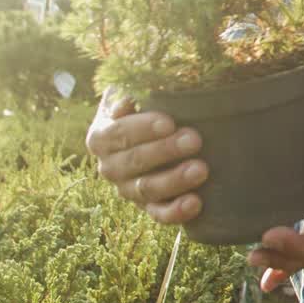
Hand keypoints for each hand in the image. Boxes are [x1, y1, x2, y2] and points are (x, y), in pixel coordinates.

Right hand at [85, 87, 207, 223]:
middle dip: (165, 151)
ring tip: (201, 169)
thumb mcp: (134, 94)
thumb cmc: (146, 107)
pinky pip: (159, 214)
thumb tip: (130, 97)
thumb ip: (132, 88)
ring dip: (174, 180)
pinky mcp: (148, 207)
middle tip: (194, 140)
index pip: (118, 133)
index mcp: (101, 137)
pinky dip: (176, 211)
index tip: (169, 122)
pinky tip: (196, 203)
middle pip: (134, 161)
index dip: (142, 128)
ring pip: (147, 189)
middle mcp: (110, 167)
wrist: (151, 137)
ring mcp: (128, 190)